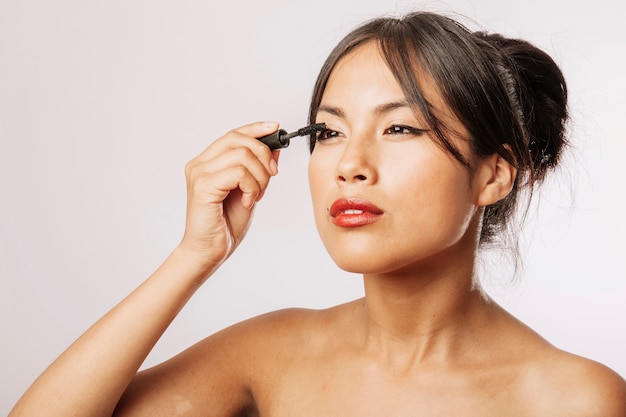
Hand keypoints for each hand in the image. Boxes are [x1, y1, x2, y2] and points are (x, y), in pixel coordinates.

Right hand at [178, 121, 279, 274]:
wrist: (209, 251)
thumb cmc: (225, 224)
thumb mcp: (250, 190)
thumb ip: (258, 169)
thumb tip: (274, 148)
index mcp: (207, 162)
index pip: (233, 135)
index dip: (255, 128)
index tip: (275, 128)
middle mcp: (199, 164)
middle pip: (239, 140)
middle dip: (264, 156)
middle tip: (271, 176)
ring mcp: (199, 174)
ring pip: (243, 156)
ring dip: (259, 177)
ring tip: (255, 196)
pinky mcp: (203, 186)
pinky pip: (239, 173)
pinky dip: (251, 187)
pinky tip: (247, 202)